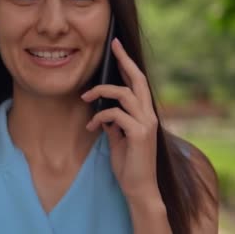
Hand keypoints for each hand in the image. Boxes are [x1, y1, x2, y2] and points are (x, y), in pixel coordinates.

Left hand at [81, 38, 160, 200]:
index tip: (118, 48)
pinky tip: (91, 126)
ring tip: (86, 97)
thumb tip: (104, 112)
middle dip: (124, 60)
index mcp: (145, 115)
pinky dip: (100, 117)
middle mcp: (149, 115)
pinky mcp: (139, 133)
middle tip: (113, 45)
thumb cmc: (129, 166)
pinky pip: (115, 114)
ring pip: (123, 94)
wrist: (139, 189)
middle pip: (137, 79)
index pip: (138, 83)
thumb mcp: (118, 140)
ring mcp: (146, 123)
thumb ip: (114, 124)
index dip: (128, 64)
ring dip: (101, 92)